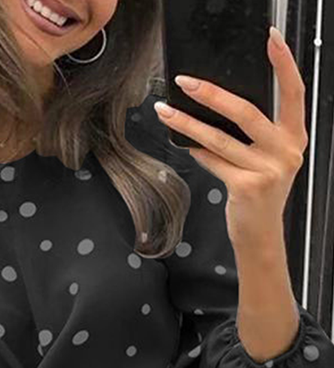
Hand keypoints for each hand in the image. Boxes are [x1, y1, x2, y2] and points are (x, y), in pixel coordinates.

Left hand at [153, 25, 307, 249]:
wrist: (260, 233)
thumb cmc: (259, 193)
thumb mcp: (267, 159)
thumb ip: (256, 134)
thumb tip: (217, 103)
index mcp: (295, 137)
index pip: (293, 92)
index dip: (284, 63)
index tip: (271, 39)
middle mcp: (286, 151)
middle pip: (246, 111)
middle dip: (211, 94)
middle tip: (186, 82)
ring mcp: (267, 170)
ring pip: (220, 137)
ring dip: (189, 123)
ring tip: (167, 110)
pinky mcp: (246, 187)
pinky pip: (214, 161)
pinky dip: (197, 151)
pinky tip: (184, 143)